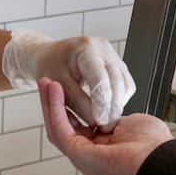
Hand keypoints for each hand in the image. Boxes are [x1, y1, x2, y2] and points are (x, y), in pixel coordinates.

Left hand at [3, 31, 134, 130]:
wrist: (50, 56)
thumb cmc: (50, 66)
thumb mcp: (58, 84)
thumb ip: (77, 101)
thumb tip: (95, 120)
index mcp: (86, 48)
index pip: (99, 77)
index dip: (101, 101)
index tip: (99, 120)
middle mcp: (103, 48)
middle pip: (117, 80)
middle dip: (111, 106)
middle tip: (104, 126)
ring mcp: (113, 55)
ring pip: (125, 84)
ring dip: (117, 104)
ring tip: (105, 120)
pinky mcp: (118, 65)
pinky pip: (125, 84)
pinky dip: (118, 99)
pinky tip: (108, 109)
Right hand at [39, 78, 171, 174]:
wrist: (158, 158)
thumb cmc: (152, 145)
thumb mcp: (129, 122)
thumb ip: (110, 116)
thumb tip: (102, 111)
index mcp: (101, 148)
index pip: (77, 124)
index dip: (68, 105)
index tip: (63, 87)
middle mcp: (88, 153)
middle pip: (62, 124)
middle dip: (53, 102)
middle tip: (47, 83)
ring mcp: (80, 155)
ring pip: (57, 125)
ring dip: (50, 102)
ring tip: (46, 83)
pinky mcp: (76, 153)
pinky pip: (60, 126)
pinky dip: (55, 107)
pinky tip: (54, 91)